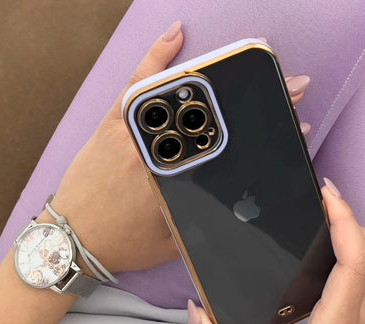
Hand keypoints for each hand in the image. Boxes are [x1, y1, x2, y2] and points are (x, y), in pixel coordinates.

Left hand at [37, 25, 311, 274]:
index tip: (293, 115)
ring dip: (216, 79)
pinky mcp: (111, 123)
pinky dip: (157, 57)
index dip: (264, 130)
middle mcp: (153, 153)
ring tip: (244, 65)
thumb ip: (201, 220)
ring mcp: (129, 132)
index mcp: (172, 184)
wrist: (71, 240)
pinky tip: (176, 37)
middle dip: (252, 101)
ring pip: (177, 96)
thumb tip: (234, 200)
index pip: (229, 149)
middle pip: (211, 119)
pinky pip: (137, 84)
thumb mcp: (172, 242)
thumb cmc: (121, 245)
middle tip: (284, 85)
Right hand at [189, 179, 364, 323]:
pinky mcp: (361, 315)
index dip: (344, 223)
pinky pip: (364, 269)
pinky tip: (325, 241)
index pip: (353, 263)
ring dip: (350, 229)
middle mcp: (359, 315)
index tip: (327, 196)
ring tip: (321, 211)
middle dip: (347, 216)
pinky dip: (350, 245)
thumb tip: (195, 313)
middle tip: (319, 195)